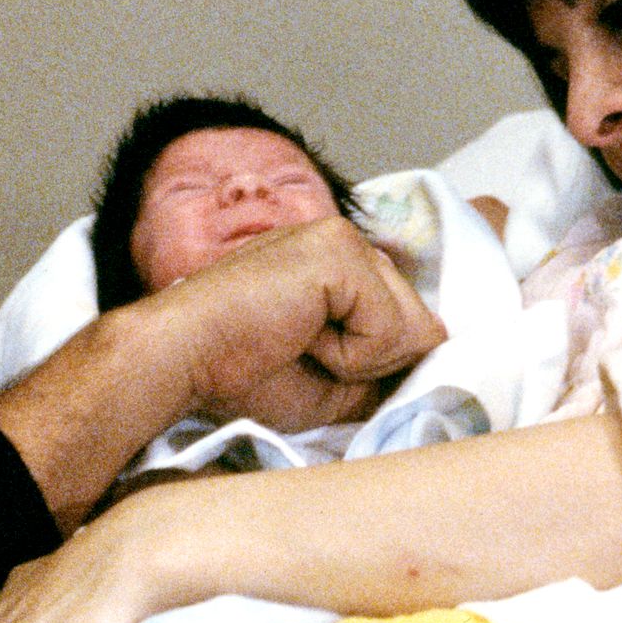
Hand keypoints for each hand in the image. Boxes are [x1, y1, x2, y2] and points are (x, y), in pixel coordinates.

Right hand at [147, 216, 443, 431]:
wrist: (185, 358)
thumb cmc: (243, 372)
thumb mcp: (336, 381)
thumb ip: (387, 366)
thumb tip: (436, 358)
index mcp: (340, 265)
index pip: (408, 314)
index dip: (387, 354)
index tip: (326, 360)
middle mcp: (348, 242)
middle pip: (421, 323)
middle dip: (374, 361)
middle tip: (305, 354)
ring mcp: (345, 241)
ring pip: (414, 328)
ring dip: (362, 359)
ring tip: (300, 343)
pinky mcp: (340, 254)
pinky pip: (391, 329)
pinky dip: (352, 355)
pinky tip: (300, 336)